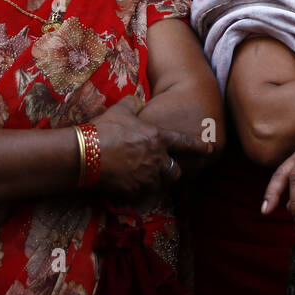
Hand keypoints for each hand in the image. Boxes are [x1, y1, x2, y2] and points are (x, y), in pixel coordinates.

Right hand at [90, 97, 212, 197]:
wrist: (83, 153)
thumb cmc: (103, 129)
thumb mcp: (121, 110)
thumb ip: (134, 103)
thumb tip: (138, 101)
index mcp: (158, 138)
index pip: (186, 143)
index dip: (199, 147)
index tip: (210, 150)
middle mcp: (157, 159)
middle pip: (176, 171)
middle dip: (173, 171)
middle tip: (165, 170)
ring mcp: (146, 176)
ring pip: (161, 184)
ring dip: (157, 182)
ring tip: (148, 178)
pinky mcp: (134, 190)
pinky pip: (143, 193)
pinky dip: (140, 191)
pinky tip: (131, 186)